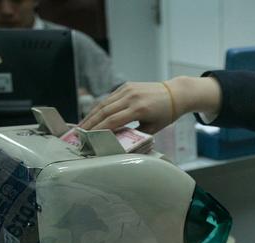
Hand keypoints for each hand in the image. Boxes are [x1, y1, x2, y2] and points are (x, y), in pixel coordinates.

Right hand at [79, 76, 221, 133]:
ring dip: (91, 115)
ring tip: (82, 126)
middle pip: (105, 111)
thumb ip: (137, 135)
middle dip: (90, 123)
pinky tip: (93, 116)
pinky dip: (99, 107)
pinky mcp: (126, 86)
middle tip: (79, 134)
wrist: (175, 93)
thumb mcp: (154, 128)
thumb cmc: (166, 114)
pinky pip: (109, 98)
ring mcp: (128, 90)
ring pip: (104, 103)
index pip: (113, 121)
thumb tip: (121, 144)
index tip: (89, 139)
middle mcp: (132, 97)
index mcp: (139, 109)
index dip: (99, 130)